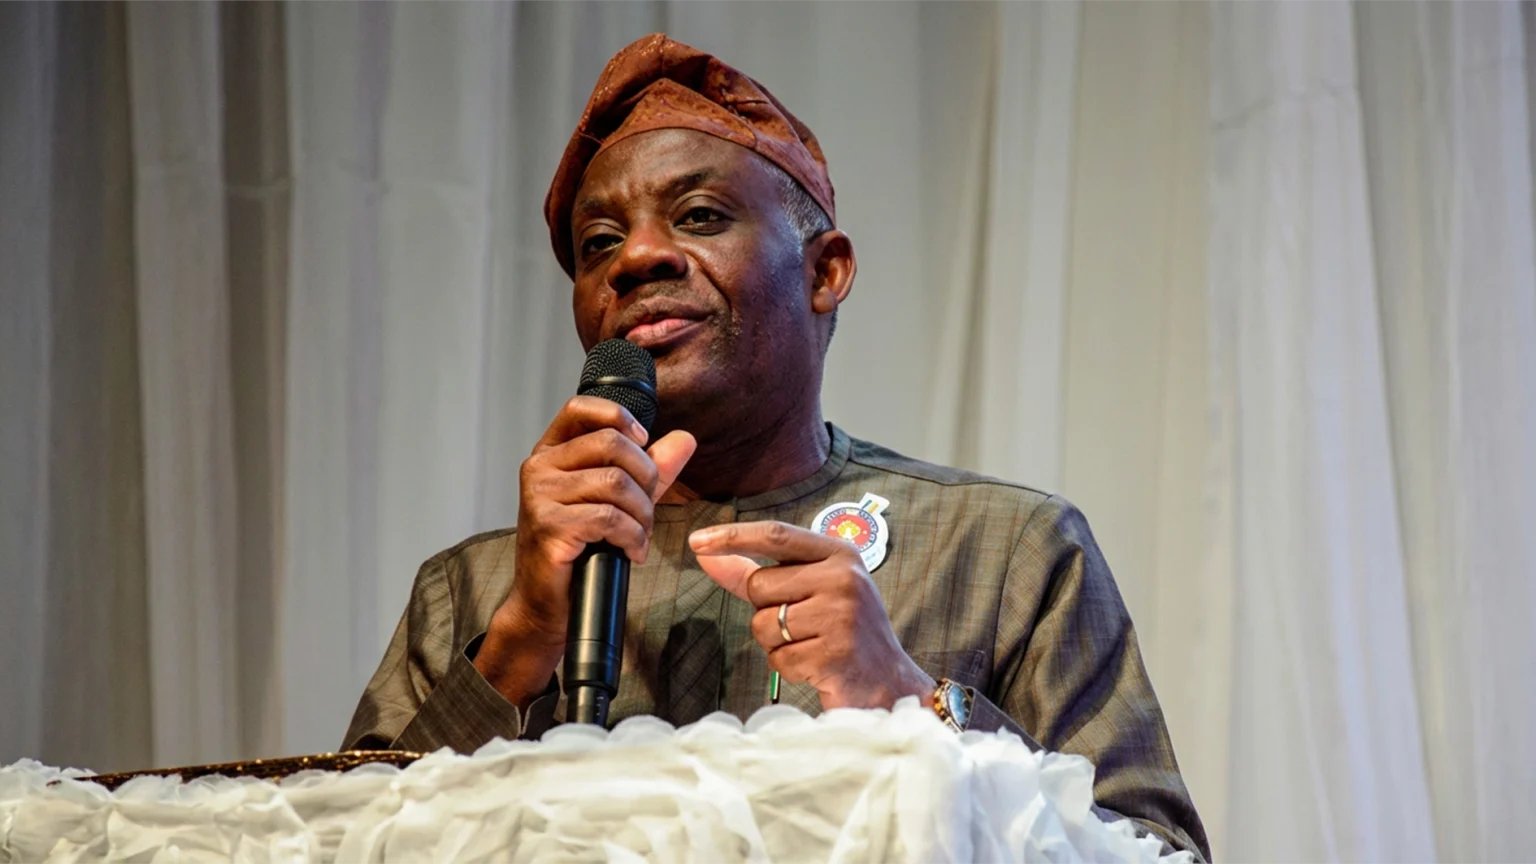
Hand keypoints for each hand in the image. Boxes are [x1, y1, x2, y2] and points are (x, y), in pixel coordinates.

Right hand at [475, 395, 695, 708]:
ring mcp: (540, 497)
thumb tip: (686, 439)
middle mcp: (538, 468)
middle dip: (645, 478)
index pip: (580, 408)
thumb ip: (649, 469)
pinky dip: (633, 537)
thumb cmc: (580, 550)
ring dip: (643, 515)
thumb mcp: (618, 501)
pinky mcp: (549, 527)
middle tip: (648, 511)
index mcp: (550, 453)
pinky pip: (610, 518)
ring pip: (615, 483)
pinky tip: (631, 553)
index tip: (642, 442)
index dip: (618, 416)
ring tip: (640, 536)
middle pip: (611, 445)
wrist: (548, 604)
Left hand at [688, 521, 934, 709]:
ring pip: (763, 624)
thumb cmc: (842, 631)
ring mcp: (841, 615)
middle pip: (760, 585)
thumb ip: (757, 573)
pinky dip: (788, 667)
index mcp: (840, 554)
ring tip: (811, 646)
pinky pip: (778, 658)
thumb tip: (706, 555)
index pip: (776, 535)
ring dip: (775, 643)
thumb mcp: (811, 590)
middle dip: (766, 610)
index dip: (732, 536)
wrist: (888, 682)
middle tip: (803, 625)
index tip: (696, 541)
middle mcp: (844, 578)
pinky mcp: (834, 654)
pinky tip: (816, 666)